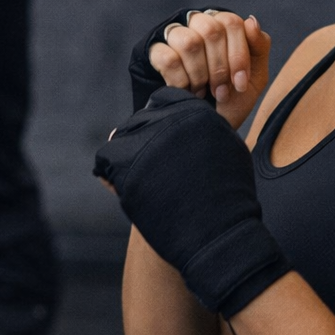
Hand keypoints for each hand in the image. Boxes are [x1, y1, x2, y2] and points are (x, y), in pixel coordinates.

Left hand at [94, 86, 289, 314]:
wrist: (219, 234)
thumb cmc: (228, 197)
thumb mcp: (229, 147)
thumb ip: (206, 127)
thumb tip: (183, 119)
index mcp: (194, 111)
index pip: (163, 100)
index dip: (160, 120)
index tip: (163, 142)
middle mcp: (169, 120)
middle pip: (140, 119)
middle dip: (143, 141)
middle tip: (153, 170)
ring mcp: (147, 142)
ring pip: (121, 137)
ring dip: (127, 156)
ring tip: (143, 181)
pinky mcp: (127, 167)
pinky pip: (105, 160)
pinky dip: (112, 175)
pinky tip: (126, 189)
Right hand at [150, 10, 269, 128]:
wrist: (206, 128)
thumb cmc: (232, 98)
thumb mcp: (255, 76)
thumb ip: (259, 46)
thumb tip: (250, 21)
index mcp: (223, 26)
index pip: (230, 22)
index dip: (237, 55)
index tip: (240, 85)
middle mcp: (198, 25)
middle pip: (210, 29)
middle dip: (219, 68)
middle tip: (221, 92)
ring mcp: (174, 37)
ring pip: (188, 42)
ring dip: (199, 75)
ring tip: (202, 92)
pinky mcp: (156, 52)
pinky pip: (167, 58)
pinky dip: (180, 81)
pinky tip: (185, 91)